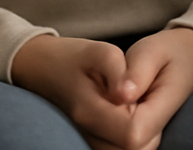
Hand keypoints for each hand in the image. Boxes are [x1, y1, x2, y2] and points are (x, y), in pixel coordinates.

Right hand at [12, 29, 192, 149]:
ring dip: (143, 129)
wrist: (43, 68)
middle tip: (140, 96)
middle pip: (136, 148)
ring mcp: (87, 143)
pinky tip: (128, 112)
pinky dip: (132, 133)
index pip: (133, 133)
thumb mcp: (100, 51)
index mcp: (89, 112)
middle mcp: (87, 135)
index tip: (141, 92)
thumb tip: (128, 94)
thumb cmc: (74, 57)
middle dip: (149, 124)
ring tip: (133, 102)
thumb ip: (119, 71)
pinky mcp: (92, 144)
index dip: (147, 114)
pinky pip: (122, 148)